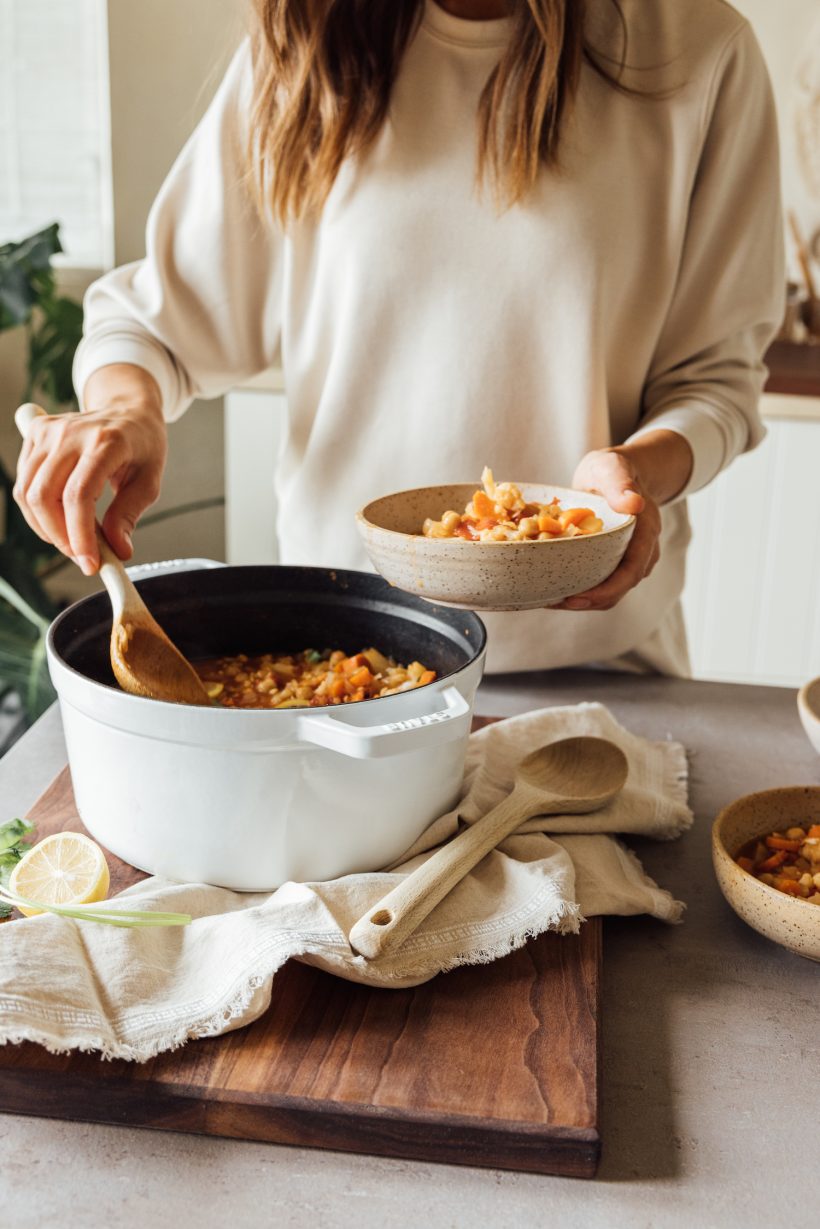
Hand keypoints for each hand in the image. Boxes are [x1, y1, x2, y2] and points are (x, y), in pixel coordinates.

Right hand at [14, 364, 166, 574]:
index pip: (79, 495)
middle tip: (81, 556)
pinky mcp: (35, 433)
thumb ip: (129, 515)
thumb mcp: (149, 481)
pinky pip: (24, 482)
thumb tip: (118, 551)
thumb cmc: (142, 446)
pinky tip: (61, 517)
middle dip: (59, 536)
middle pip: (44, 496)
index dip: (79, 535)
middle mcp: (71, 432)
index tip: (90, 563)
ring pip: (27, 492)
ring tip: (72, 539)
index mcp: (106, 441)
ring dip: (45, 527)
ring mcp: (48, 430)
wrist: (128, 409)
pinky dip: (38, 510)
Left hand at [548, 429, 692, 611]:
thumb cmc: (612, 470)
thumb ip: (621, 483)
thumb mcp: (613, 468)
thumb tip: (633, 502)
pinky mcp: (612, 561)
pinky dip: (579, 589)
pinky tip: (553, 588)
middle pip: (618, 589)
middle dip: (587, 602)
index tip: (577, 598)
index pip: (631, 572)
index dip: (605, 591)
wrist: (615, 475)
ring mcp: (627, 559)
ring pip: (609, 591)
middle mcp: (640, 552)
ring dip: (581, 600)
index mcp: (645, 533)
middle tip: (553, 602)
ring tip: (549, 600)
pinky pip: (599, 582)